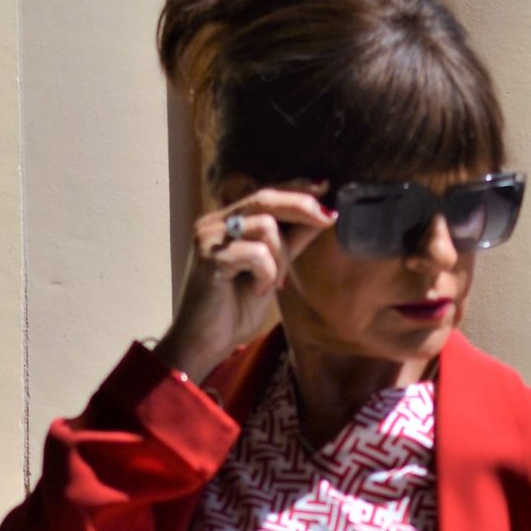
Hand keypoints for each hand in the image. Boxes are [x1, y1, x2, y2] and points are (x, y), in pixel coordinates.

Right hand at [154, 181, 336, 383]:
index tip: (326, 186)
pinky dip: (266, 274)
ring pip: (265, 226)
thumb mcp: (272, 272)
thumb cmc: (233, 312)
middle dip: (302, 206)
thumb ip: (290, 243)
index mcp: (225, 221)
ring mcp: (208, 236)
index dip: (295, 188)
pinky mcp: (209, 256)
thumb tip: (321, 217)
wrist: (204, 344)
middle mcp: (213, 222)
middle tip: (327, 220)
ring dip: (281, 258)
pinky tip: (256, 291)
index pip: (264, 194)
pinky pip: (256, 253)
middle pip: (265, 198)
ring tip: (273, 284)